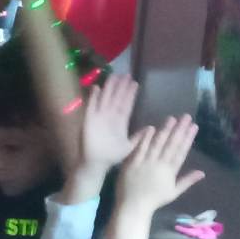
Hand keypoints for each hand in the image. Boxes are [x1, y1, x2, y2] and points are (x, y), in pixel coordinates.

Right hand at [73, 72, 139, 191]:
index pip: (126, 105)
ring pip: (105, 99)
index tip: (135, 83)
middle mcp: (110, 117)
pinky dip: (93, 97)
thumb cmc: (112, 157)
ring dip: (109, 88)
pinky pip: (91, 106)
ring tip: (113, 76)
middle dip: (120, 87)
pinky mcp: (89, 121)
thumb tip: (151, 127)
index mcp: (120, 123)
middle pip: (116, 99)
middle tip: (125, 74)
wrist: (96, 164)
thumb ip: (139, 137)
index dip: (130, 94)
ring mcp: (99, 118)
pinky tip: (96, 87)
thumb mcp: (129, 146)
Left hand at [114, 115, 203, 218]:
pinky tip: (151, 128)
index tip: (194, 127)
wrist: (133, 207)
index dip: (188, 138)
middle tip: (186, 117)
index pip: (181, 151)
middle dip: (180, 130)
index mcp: (170, 171)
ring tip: (172, 118)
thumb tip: (203, 173)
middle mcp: (159, 165)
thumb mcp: (173, 192)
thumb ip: (187, 181)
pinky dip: (145, 139)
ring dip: (165, 130)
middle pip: (171, 144)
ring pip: (157, 144)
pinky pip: (139, 149)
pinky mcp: (131, 163)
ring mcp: (145, 163)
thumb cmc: (153, 200)